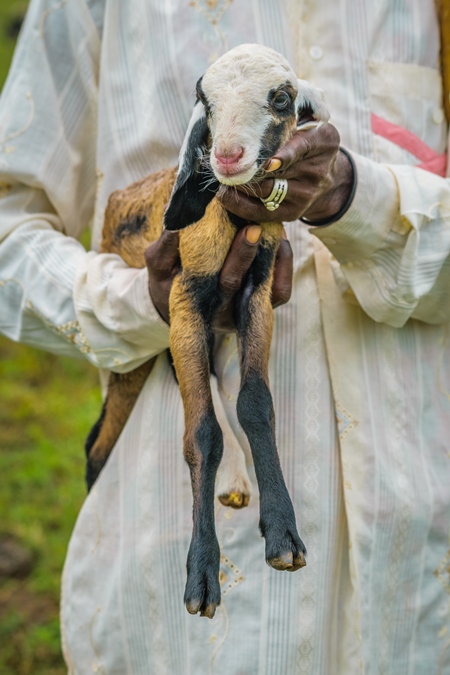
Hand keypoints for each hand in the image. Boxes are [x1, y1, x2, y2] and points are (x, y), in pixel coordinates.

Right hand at [144, 226, 292, 331]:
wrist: (179, 303)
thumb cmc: (167, 280)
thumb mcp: (158, 264)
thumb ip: (165, 246)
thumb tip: (176, 216)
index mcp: (204, 305)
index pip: (227, 283)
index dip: (240, 257)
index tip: (248, 230)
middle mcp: (229, 313)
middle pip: (251, 284)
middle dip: (260, 253)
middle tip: (261, 225)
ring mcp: (247, 311)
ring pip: (273, 290)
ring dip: (277, 257)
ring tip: (275, 226)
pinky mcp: (262, 306)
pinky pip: (281, 291)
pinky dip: (284, 265)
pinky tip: (280, 240)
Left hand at [218, 123, 353, 223]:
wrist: (326, 179)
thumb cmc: (303, 142)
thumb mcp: (305, 124)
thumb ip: (285, 118)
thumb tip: (243, 110)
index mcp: (324, 140)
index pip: (302, 147)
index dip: (283, 156)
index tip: (267, 162)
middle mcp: (319, 169)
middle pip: (279, 171)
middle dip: (250, 167)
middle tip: (226, 163)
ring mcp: (308, 194)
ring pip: (267, 190)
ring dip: (241, 184)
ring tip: (223, 176)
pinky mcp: (294, 213)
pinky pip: (261, 211)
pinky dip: (239, 204)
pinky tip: (225, 195)